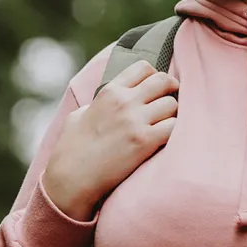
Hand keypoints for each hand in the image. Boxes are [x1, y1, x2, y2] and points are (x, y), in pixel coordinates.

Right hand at [42, 60, 178, 220]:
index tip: (156, 88)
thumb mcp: (79, 116)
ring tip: (165, 125)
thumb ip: (96, 105)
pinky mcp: (145, 141)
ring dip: (172, 114)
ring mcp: (135, 121)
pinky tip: (165, 140)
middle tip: (168, 104)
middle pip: (163, 81)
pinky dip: (173, 132)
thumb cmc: (71, 149)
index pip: (143, 67)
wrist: (72, 178)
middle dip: (171, 90)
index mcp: (109, 91)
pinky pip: (174, 126)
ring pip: (172, 104)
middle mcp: (124, 101)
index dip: (154, 76)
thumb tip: (102, 105)